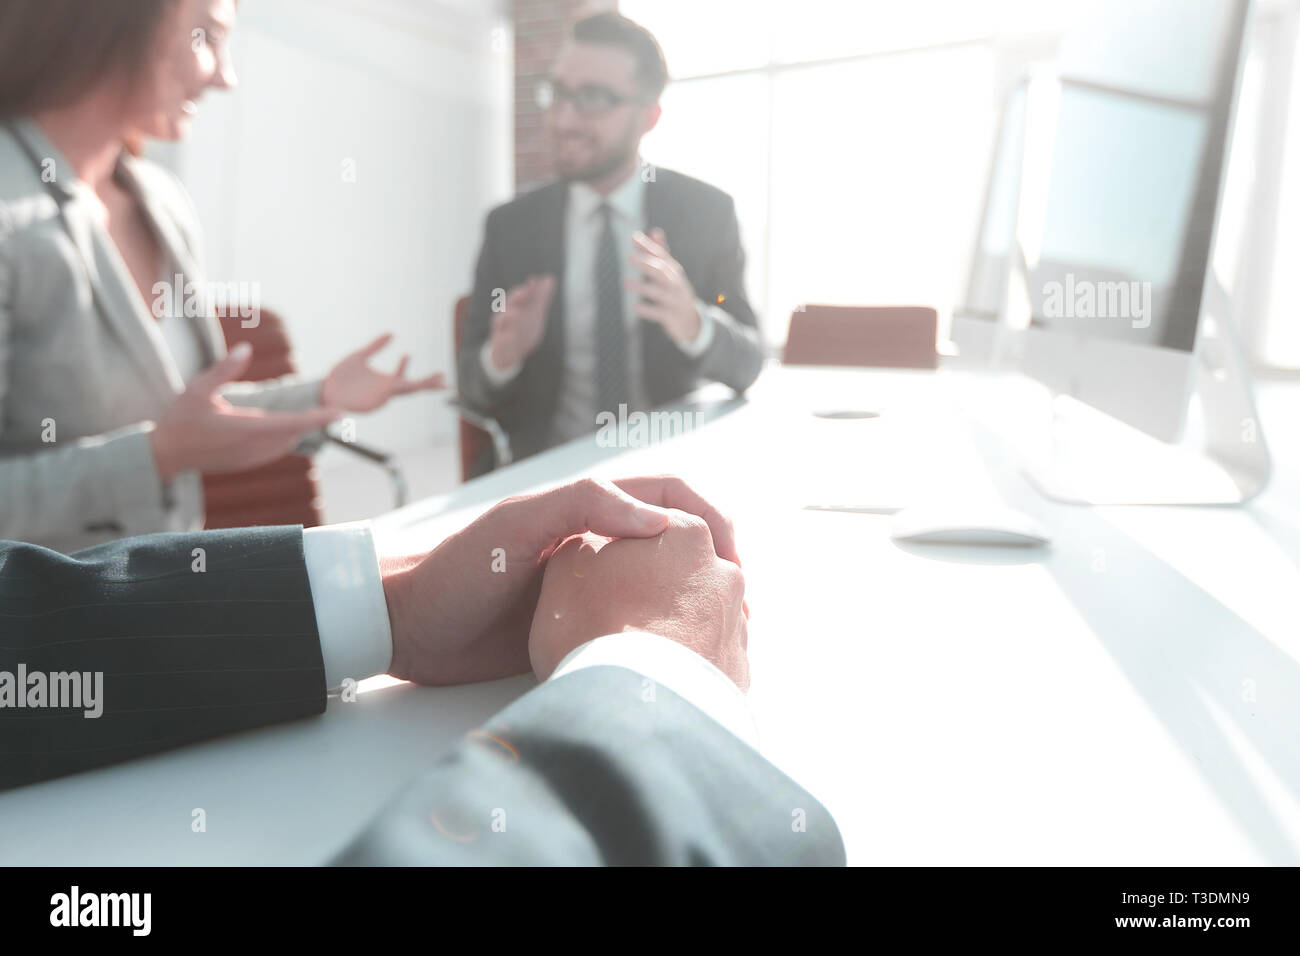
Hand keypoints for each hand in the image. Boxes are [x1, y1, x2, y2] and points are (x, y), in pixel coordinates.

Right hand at [150, 343, 340, 482]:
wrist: (165, 456)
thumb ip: (224, 370)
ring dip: (297, 429)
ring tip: (315, 415)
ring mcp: (251, 459)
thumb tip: (246, 348)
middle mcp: (252, 447)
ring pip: (287, 443)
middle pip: (294, 433)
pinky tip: (283, 426)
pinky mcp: (247, 464)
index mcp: (244, 428)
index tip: (338, 413)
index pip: (290, 423)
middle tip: (332, 408)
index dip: (316, 418)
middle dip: (312, 420)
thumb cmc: (180, 420)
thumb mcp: (197, 389)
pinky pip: (275, 450)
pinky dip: (284, 437)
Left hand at [321, 333, 444, 412]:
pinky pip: (386, 395)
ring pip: (404, 393)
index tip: (408, 355)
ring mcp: (380, 398)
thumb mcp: (359, 356)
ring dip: (419, 387)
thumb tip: (392, 334)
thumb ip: (375, 346)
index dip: (410, 369)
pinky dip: (396, 388)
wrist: (325, 390)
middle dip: (428, 384)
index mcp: (385, 382)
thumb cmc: (342, 376)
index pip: (405, 377)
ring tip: (436, 383)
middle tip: (445, 382)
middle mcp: (386, 391)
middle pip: (413, 388)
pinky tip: (400, 381)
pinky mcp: (372, 403)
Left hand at [379, 475, 740, 685]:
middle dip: (719, 568)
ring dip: (699, 606)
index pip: (671, 497)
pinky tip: (680, 663)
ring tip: (725, 641)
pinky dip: (665, 640)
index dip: (710, 519)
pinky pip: (636, 627)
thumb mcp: (517, 526)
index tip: (732, 560)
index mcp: (589, 508)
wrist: (408, 627)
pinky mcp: (581, 628)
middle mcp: (599, 543)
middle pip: (679, 544)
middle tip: (742, 611)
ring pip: (664, 587)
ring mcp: (592, 587)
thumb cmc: (457, 568)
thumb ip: (584, 505)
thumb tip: (662, 521)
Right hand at [487, 274, 555, 370]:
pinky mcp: (499, 345)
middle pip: (508, 304)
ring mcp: (501, 330)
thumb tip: (550, 278)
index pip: (521, 295)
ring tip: (517, 314)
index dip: (528, 289)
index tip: (535, 280)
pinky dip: (505, 338)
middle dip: (516, 298)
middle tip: (525, 292)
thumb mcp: (534, 314)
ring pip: (500, 321)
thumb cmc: (522, 330)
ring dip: (509, 316)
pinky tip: (511, 336)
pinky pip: (500, 341)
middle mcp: (506, 317)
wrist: (511, 354)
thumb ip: (541, 298)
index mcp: (516, 308)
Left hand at [626, 228, 701, 343]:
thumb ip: (661, 253)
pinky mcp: (672, 317)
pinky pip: (659, 313)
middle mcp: (676, 284)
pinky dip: (648, 310)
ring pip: (659, 292)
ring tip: (625, 282)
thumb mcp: (671, 273)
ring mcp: (675, 301)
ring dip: (642, 287)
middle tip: (629, 258)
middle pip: (662, 272)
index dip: (648, 247)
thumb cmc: (676, 292)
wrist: (692, 321)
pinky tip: (635, 307)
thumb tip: (655, 230)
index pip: (661, 256)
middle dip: (647, 264)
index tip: (634, 237)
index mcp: (674, 272)